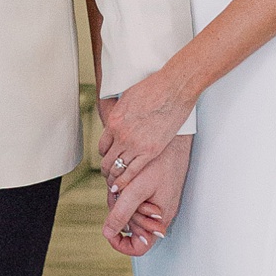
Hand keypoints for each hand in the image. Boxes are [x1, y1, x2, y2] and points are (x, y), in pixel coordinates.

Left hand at [99, 66, 192, 192]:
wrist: (173, 88)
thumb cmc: (154, 88)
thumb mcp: (127, 98)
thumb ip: (121, 112)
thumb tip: (118, 116)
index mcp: (114, 122)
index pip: (102, 146)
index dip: (106, 155)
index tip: (110, 160)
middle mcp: (121, 135)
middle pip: (107, 160)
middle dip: (107, 170)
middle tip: (110, 177)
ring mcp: (135, 144)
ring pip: (118, 168)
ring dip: (115, 178)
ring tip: (116, 185)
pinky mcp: (150, 151)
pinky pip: (132, 172)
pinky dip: (125, 182)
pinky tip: (122, 187)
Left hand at [102, 134, 191, 257]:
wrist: (174, 139)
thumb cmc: (160, 162)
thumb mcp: (136, 189)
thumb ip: (122, 212)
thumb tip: (108, 232)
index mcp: (159, 220)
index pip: (139, 247)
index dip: (122, 244)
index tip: (110, 233)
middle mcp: (160, 215)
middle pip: (131, 227)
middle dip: (119, 213)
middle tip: (118, 194)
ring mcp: (158, 204)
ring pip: (131, 211)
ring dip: (122, 200)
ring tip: (123, 183)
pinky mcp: (156, 192)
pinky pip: (136, 199)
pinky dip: (127, 192)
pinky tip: (127, 179)